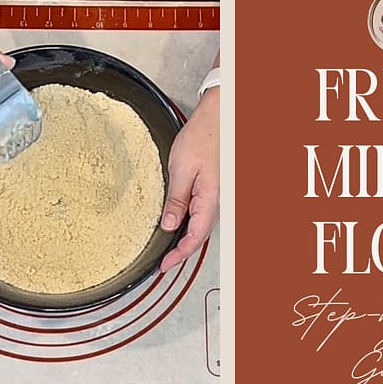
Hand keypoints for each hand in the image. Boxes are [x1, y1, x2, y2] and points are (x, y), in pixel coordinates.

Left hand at [160, 85, 218, 271]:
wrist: (218, 117)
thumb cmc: (203, 137)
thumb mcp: (182, 168)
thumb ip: (176, 199)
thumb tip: (169, 226)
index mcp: (210, 200)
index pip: (195, 238)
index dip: (178, 255)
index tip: (164, 266)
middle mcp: (218, 201)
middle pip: (200, 235)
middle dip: (182, 251)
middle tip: (164, 261)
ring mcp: (218, 195)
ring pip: (202, 224)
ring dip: (187, 237)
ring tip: (169, 247)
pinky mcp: (215, 188)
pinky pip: (204, 212)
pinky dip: (191, 222)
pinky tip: (179, 222)